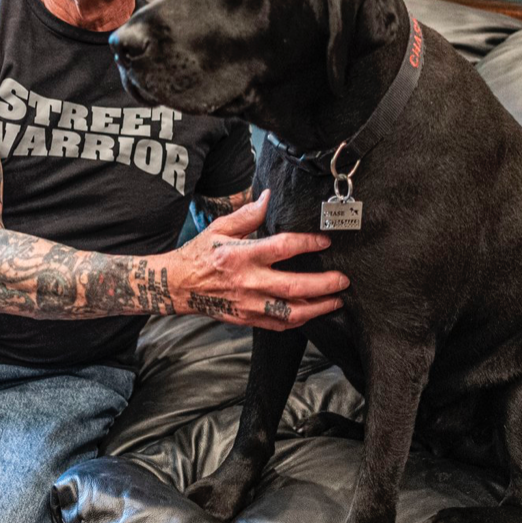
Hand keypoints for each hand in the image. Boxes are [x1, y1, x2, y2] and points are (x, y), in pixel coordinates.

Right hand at [161, 190, 348, 329]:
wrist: (178, 285)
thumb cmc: (200, 254)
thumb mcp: (219, 228)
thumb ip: (247, 214)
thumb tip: (268, 197)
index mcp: (242, 255)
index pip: (282, 248)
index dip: (308, 243)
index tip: (325, 241)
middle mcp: (248, 282)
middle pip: (293, 285)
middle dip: (323, 284)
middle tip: (343, 280)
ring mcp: (248, 304)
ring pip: (290, 312)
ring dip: (317, 308)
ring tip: (336, 301)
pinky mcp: (247, 319)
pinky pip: (278, 325)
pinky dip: (299, 320)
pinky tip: (312, 312)